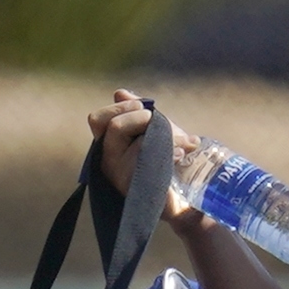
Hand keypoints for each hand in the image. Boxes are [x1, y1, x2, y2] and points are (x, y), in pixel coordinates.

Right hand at [86, 90, 207, 235]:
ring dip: (164, 137)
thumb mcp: (156, 129)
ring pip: (136, 144)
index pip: (97, 120)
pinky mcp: (137, 191)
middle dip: (142, 118)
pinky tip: (181, 155)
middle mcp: (108, 162)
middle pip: (114, 127)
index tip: (144, 106)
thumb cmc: (171, 160)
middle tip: (161, 124)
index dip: (119, 108)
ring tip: (185, 144)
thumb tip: (120, 93)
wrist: (191, 196)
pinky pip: (149, 163)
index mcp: (108, 145)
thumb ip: (138, 111)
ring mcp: (119, 179)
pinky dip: (169, 153)